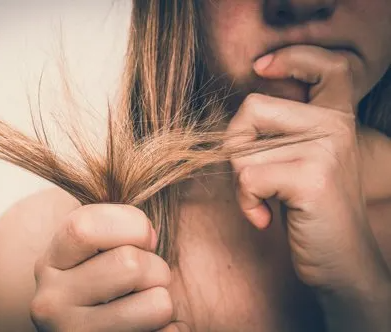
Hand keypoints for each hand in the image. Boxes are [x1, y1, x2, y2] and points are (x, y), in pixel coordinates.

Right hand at [30, 204, 175, 331]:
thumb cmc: (102, 280)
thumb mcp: (93, 249)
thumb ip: (113, 222)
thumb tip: (173, 179)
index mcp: (50, 261)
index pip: (85, 227)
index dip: (130, 224)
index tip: (146, 236)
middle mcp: (50, 301)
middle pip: (130, 264)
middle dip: (156, 266)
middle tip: (149, 276)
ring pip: (155, 304)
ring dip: (163, 300)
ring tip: (146, 303)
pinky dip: (171, 330)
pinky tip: (148, 329)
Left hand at [227, 45, 390, 326]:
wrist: (341, 261)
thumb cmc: (308, 212)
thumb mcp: (300, 163)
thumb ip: (279, 135)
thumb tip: (233, 124)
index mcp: (336, 118)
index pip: (327, 65)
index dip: (292, 58)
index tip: (262, 68)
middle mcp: (335, 125)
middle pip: (252, 108)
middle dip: (236, 146)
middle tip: (252, 178)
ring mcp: (325, 148)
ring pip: (242, 150)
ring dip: (242, 185)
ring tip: (266, 202)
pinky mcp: (311, 177)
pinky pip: (247, 177)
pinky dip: (246, 202)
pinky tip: (266, 217)